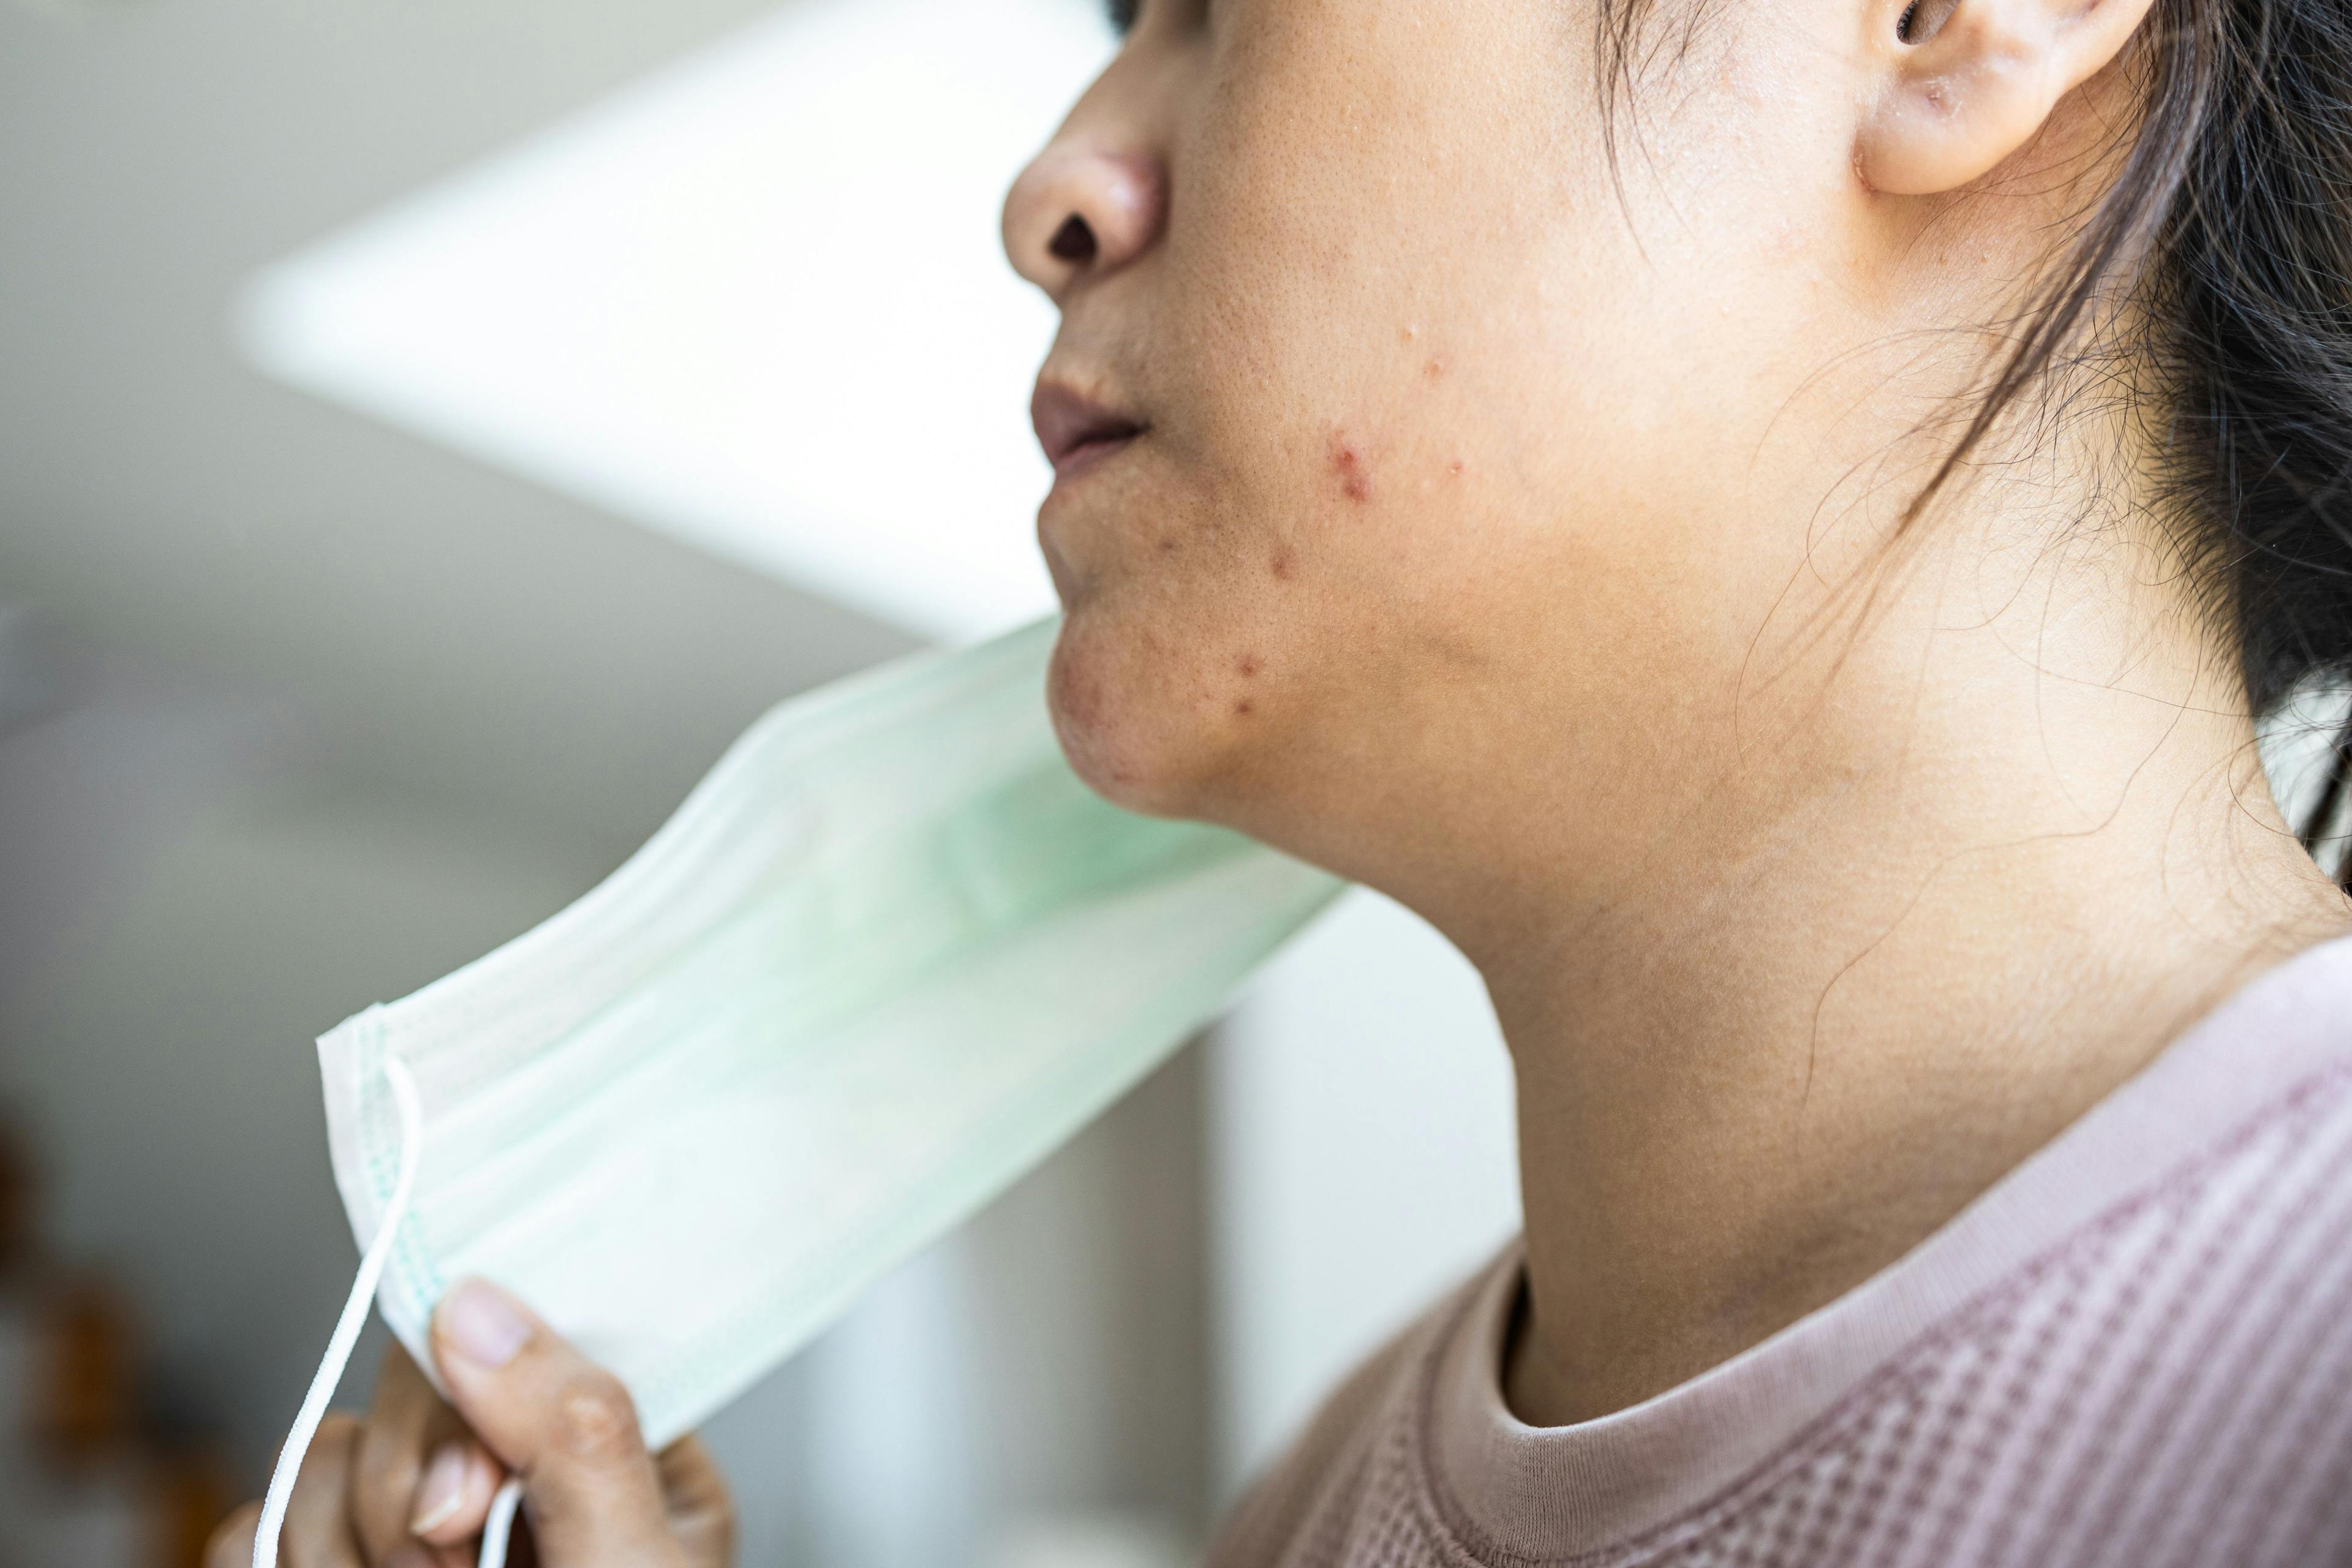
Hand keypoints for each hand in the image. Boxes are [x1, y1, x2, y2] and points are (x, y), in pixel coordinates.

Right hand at [207, 1279, 732, 1567]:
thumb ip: (576, 1440)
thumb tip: (478, 1304)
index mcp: (616, 1452)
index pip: (519, 1333)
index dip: (457, 1404)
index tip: (459, 1503)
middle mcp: (510, 1474)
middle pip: (401, 1394)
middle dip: (401, 1495)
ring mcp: (415, 1529)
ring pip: (313, 1461)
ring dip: (343, 1548)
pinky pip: (253, 1530)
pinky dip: (276, 1564)